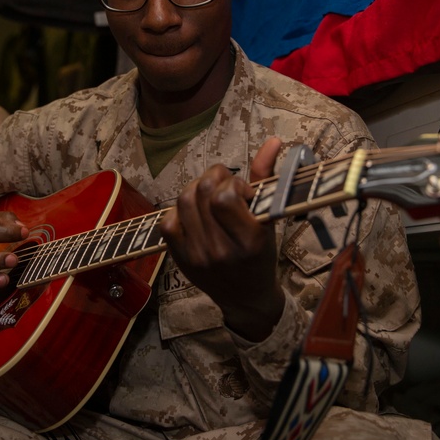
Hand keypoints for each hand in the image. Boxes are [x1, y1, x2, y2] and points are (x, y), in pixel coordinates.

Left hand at [160, 137, 284, 340]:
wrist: (246, 298)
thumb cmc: (261, 254)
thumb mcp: (269, 219)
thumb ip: (266, 177)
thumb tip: (272, 141)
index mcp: (250, 241)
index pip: (225, 197)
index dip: (233, 183)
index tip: (243, 191)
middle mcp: (221, 250)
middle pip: (202, 192)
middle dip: (214, 178)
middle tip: (226, 186)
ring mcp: (197, 256)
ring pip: (183, 201)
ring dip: (197, 189)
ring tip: (210, 196)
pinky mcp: (180, 259)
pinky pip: (167, 221)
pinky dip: (179, 210)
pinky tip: (195, 214)